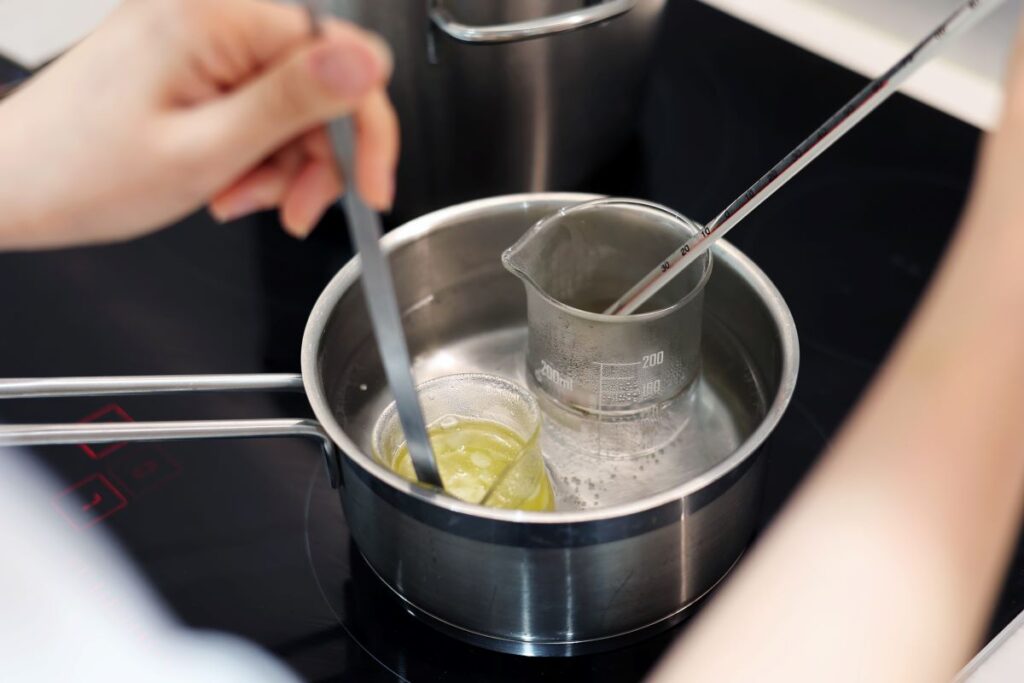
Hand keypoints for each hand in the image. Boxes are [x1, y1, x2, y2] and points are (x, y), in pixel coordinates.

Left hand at [0, 0, 397, 249]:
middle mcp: (210, 15)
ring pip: (291, 103)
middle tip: (292, 210)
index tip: (368, 188)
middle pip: (319, 84)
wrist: (12, 185)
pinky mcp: (190, 62)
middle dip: (316, 157)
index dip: (365, 129)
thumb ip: (293, 102)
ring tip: (238, 198)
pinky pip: (255, 106)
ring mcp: (198, 38)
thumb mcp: (206, 149)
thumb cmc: (84, 173)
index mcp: (217, 21)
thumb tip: (367, 63)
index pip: (340, 56)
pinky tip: (225, 182)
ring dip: (281, 164)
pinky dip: (253, 154)